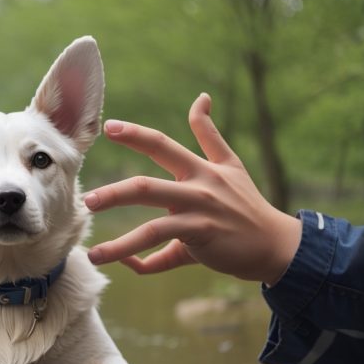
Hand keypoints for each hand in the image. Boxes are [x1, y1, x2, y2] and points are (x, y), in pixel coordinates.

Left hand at [84, 93, 301, 285]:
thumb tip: (201, 98)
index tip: (108, 126)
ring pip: (153, 229)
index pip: (162, 145)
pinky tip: (122, 264)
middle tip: (88, 200)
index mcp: (200, 169)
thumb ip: (208, 134)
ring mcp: (199, 217)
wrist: (275, 244)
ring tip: (93, 253)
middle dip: (115, 194)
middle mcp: (197, 189)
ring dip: (121, 243)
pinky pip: (164, 255)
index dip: (135, 135)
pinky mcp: (202, 242)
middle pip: (147, 188)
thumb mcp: (231, 164)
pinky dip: (142, 262)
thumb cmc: (245, 205)